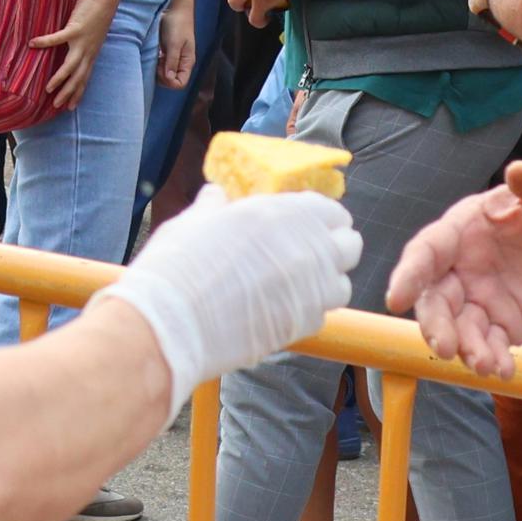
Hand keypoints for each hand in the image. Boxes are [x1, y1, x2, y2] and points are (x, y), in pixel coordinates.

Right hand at [33, 0, 119, 109]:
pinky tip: (32, 44)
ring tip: (48, 89)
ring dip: (59, 79)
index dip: (78, 93)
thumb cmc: (98, 12)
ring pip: (70, 67)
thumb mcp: (93, 33)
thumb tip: (76, 47)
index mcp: (92, 53)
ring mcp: (82, 42)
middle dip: (68, 93)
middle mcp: (88, 51)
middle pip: (78, 78)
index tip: (71, 106)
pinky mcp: (75, 29)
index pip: (85, 78)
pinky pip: (57, 39)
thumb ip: (84, 42)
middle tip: (58, 106)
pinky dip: (44, 42)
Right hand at [99, 191, 361, 414]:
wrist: (172, 323)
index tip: (306, 226)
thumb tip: (217, 196)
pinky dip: (308, 312)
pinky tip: (279, 310)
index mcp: (283, 213)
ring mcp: (311, 289)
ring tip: (295, 286)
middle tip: (309, 255)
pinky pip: (322, 315)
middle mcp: (307, 248)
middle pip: (349, 246)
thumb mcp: (194, 220)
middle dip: (333, 248)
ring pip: (341, 285)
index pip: (331, 211)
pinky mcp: (304, 325)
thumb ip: (216, 206)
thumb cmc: (178, 266)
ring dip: (325, 284)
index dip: (320, 218)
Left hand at [155, 0, 195, 89]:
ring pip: (163, 73)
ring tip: (154, 56)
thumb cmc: (177, 24)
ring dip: (156, 69)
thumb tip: (169, 78)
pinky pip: (159, 64)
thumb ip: (172, 61)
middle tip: (155, 61)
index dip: (169, 81)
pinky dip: (154, 62)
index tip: (161, 68)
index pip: (180, 83)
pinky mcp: (165, 52)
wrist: (174, 7)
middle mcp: (180, 62)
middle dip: (161, 76)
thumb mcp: (174, 43)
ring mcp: (173, 58)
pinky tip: (152, 53)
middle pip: (170, 81)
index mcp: (187, 62)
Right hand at [389, 158, 521, 377]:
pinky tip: (504, 370)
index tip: (396, 299)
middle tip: (445, 347)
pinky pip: (491, 345)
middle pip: (435, 299)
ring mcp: (482, 299)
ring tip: (485, 364)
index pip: (428, 251)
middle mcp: (463, 267)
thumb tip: (520, 169)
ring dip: (466, 348)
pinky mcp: (505, 324)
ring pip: (461, 328)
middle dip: (435, 325)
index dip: (409, 274)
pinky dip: (494, 359)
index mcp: (464, 229)